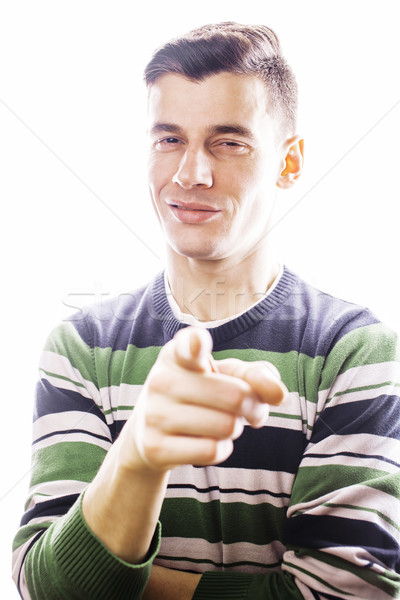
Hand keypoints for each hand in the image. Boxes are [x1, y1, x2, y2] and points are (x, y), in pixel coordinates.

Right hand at [127, 326, 286, 471]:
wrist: (152, 432)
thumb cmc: (201, 395)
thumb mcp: (226, 376)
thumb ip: (257, 375)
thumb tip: (278, 393)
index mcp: (177, 354)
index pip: (189, 346)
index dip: (197, 344)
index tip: (199, 344)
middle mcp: (161, 380)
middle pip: (235, 397)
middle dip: (252, 407)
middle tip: (244, 409)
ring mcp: (154, 414)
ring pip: (226, 427)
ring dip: (233, 429)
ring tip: (217, 423)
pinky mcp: (155, 448)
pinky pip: (212, 451)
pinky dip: (221, 449)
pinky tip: (206, 441)